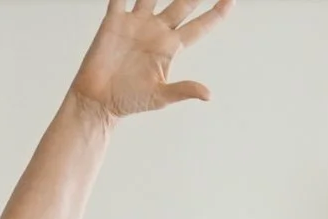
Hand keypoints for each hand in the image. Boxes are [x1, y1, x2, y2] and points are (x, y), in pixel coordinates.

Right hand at [70, 0, 234, 119]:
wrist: (97, 100)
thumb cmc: (128, 100)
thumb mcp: (160, 97)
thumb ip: (183, 90)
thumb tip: (208, 95)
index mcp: (171, 47)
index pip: (199, 26)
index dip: (216, 13)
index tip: (230, 0)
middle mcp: (156, 30)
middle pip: (182, 3)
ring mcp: (136, 23)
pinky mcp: (114, 22)